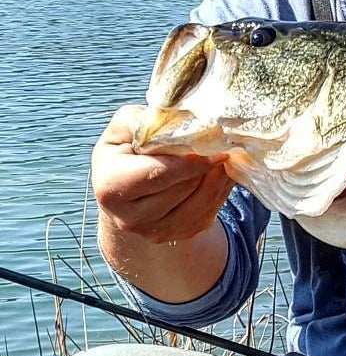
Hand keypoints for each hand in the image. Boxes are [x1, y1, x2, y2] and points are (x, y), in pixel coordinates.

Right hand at [93, 105, 233, 245]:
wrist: (128, 187)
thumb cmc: (128, 149)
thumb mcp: (126, 126)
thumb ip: (146, 121)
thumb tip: (181, 122)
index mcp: (111, 186)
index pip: (159, 173)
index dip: (190, 160)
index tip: (215, 145)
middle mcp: (129, 217)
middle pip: (185, 187)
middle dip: (207, 164)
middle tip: (224, 144)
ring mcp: (156, 231)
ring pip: (203, 201)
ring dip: (219, 176)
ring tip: (224, 155)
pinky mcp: (179, 234)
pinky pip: (211, 211)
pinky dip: (221, 189)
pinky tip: (220, 172)